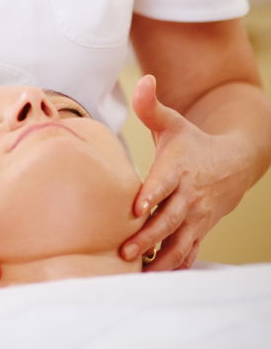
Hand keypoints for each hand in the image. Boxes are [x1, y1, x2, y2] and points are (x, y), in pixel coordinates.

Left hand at [119, 75, 249, 270]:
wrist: (232, 163)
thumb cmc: (192, 142)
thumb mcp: (173, 122)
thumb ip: (151, 106)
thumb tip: (144, 81)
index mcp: (178, 168)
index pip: (165, 183)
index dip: (152, 195)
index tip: (136, 208)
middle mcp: (188, 195)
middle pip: (169, 219)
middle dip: (148, 236)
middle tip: (125, 250)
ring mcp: (196, 217)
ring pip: (179, 242)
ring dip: (160, 258)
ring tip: (138, 272)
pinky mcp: (200, 231)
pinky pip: (189, 252)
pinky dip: (175, 266)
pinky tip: (155, 276)